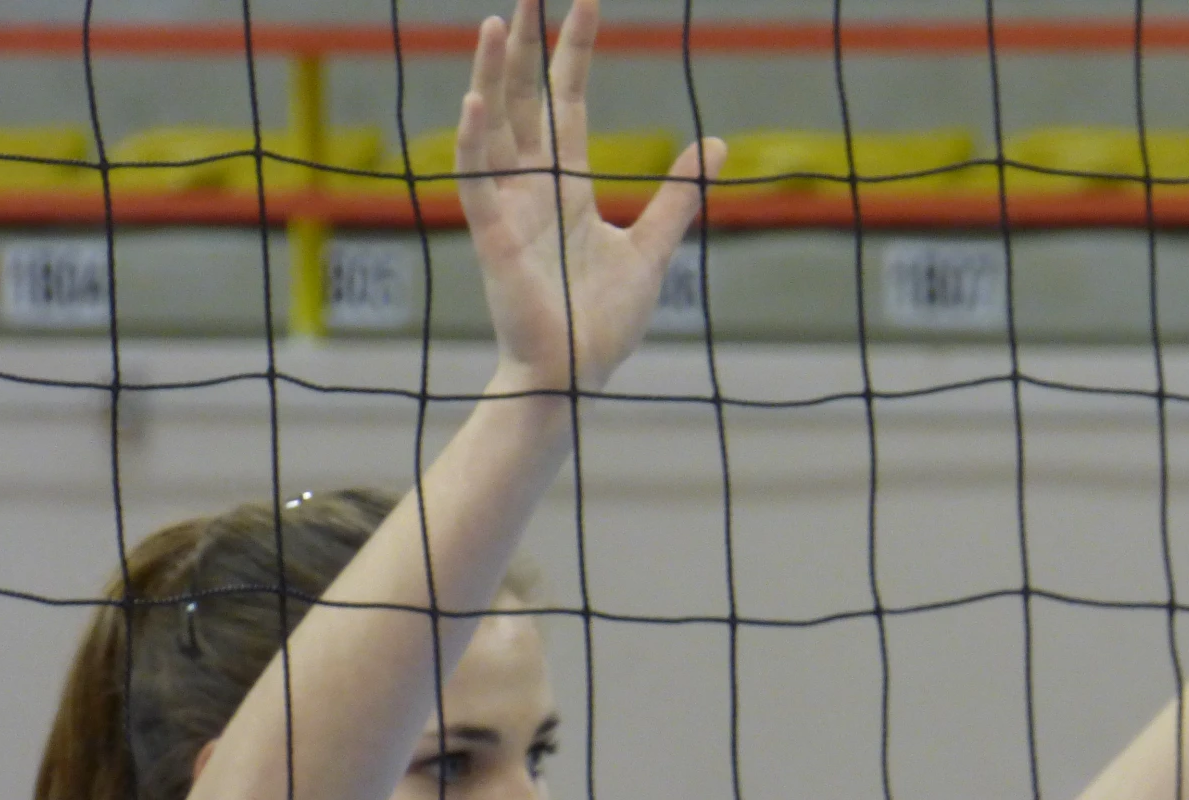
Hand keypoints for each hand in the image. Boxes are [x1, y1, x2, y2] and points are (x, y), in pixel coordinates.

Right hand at [456, 0, 724, 395]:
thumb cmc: (603, 323)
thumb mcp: (653, 248)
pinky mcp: (494, 239)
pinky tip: (475, 102)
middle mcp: (533, 188)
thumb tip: (714, 144)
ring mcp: (509, 210)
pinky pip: (477, 184)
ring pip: (495, 129)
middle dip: (528, 46)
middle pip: (526, 100)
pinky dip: (473, 143)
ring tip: (499, 22)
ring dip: (493, 76)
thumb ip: (678, 195)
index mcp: (568, 186)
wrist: (575, 375)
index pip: (566, 101)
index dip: (575, 51)